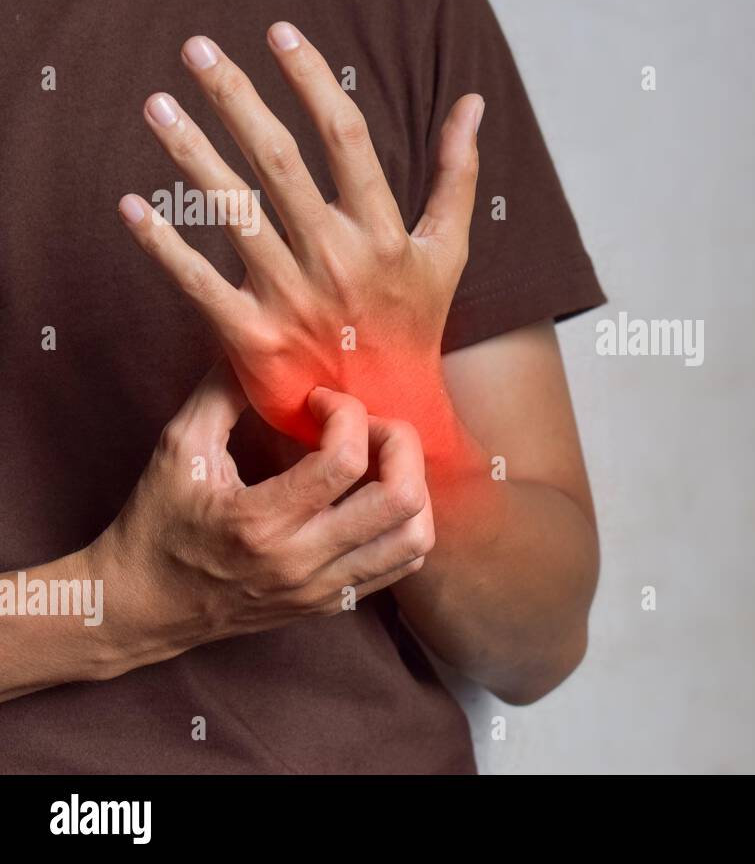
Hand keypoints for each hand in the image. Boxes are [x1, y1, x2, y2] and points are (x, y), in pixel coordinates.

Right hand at [86, 361, 434, 666]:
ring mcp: (322, 588)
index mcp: (258, 521)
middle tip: (370, 427)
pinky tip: (374, 497)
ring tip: (380, 462)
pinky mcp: (332, 602)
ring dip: (411, 486)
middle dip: (399, 444)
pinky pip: (402, 563)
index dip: (347, 413)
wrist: (144, 608)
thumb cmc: (157, 522)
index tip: (319, 401)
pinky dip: (406, 523)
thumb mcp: (178, 449)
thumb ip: (222, 392)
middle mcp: (301, 561)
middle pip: (401, 499)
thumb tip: (258, 341)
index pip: (345, 461)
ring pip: (415, 538)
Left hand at [117, 23, 481, 447]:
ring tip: (156, 106)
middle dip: (235, 98)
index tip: (277, 32)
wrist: (391, 417)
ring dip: (190, 155)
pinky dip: (163, 245)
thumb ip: (456, 175)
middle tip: (197, 48)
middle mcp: (337, 260)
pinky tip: (134, 204)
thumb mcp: (446, 251)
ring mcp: (292, 300)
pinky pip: (198, 284)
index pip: (346, 138)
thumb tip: (471, 102)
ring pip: (234, 213)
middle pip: (280, 162)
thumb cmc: (414, 326)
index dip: (310, 79)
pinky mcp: (252, 338)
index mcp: (384, 234)